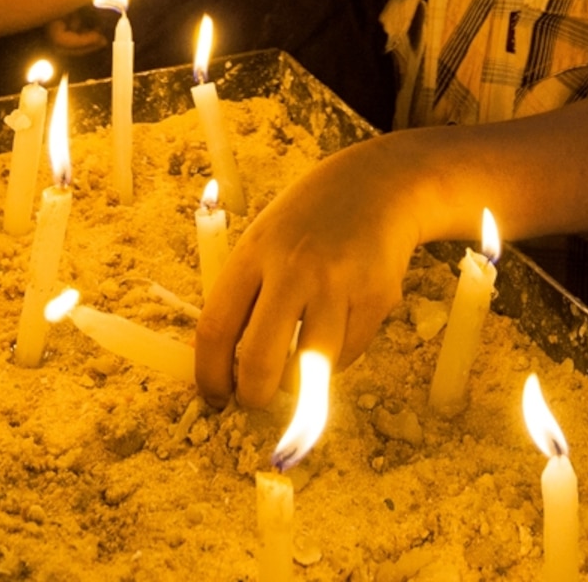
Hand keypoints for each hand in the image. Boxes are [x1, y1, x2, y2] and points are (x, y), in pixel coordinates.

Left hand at [197, 136, 426, 404]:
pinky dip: (334, 362)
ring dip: (298, 385)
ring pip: (310, 370)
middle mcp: (295, 268)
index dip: (209, 375)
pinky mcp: (378, 296)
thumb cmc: (307, 222)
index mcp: (254, 252)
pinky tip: (333, 333)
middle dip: (253, 396)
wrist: (377, 185)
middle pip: (260, 360)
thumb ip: (245, 298)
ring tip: (296, 370)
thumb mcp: (264, 242)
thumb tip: (224, 369)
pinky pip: (348, 356)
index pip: (216, 329)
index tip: (215, 397)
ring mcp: (340, 283)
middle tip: (254, 400)